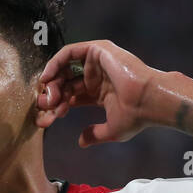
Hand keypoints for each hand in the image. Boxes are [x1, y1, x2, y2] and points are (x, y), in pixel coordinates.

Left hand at [35, 40, 162, 145]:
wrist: (148, 101)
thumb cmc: (136, 116)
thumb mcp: (112, 131)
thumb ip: (95, 135)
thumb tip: (81, 142)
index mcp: (100, 93)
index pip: (71, 98)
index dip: (57, 107)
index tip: (46, 119)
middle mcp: (98, 77)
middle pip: (66, 83)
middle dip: (52, 95)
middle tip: (43, 107)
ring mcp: (98, 63)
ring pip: (66, 68)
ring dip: (53, 80)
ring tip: (47, 94)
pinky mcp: (99, 50)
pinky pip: (70, 52)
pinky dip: (56, 62)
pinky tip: (48, 77)